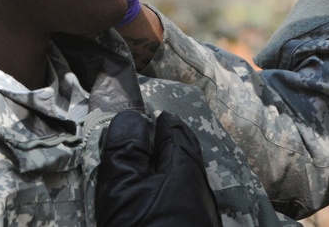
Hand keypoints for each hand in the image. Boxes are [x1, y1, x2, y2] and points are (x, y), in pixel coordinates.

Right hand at [96, 110, 220, 226]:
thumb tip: (131, 116)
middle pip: (187, 153)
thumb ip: (126, 152)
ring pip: (190, 178)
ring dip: (174, 168)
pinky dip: (175, 191)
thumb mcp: (126, 190)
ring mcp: (202, 212)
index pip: (174, 131)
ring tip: (157, 166)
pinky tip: (165, 201)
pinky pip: (187, 200)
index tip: (150, 115)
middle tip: (157, 134)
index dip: (159, 122)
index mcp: (185, 167)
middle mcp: (200, 186)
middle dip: (172, 142)